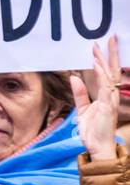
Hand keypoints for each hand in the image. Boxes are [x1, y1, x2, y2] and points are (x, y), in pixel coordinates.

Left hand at [71, 35, 120, 161]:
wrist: (97, 147)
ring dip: (104, 60)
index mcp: (105, 95)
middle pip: (111, 70)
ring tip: (99, 47)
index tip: (98, 45)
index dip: (103, 59)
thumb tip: (74, 77)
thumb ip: (79, 94)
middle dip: (110, 53)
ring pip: (109, 76)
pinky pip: (104, 87)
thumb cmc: (93, 130)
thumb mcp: (82, 109)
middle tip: (109, 37)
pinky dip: (101, 75)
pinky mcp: (107, 106)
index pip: (106, 73)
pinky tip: (97, 65)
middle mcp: (110, 95)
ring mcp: (110, 100)